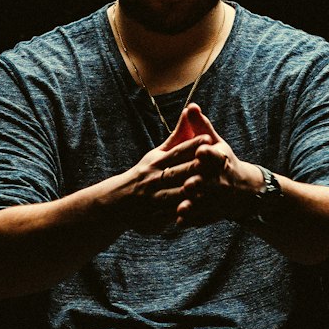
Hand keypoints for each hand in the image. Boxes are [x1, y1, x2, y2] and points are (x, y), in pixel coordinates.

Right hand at [120, 113, 213, 232]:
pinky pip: (168, 216)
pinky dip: (180, 215)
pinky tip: (194, 213)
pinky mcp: (152, 216)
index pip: (176, 152)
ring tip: (204, 190)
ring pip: (172, 195)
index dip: (191, 146)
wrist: (117, 201)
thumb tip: (188, 112)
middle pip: (175, 173)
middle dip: (192, 169)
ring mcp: (152, 199)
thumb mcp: (156, 155)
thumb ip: (176, 138)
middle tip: (211, 163)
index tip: (207, 139)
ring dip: (187, 193)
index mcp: (156, 163)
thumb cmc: (145, 174)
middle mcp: (154, 179)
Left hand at [172, 105, 262, 228]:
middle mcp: (223, 179)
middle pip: (211, 181)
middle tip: (188, 183)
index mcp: (222, 159)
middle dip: (200, 182)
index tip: (201, 151)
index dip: (209, 153)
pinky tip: (180, 221)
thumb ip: (201, 127)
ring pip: (207, 202)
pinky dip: (193, 220)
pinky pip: (204, 217)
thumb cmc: (223, 161)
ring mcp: (220, 198)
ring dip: (195, 205)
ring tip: (181, 207)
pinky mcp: (216, 212)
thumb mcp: (216, 143)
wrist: (245, 190)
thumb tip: (190, 106)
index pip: (216, 155)